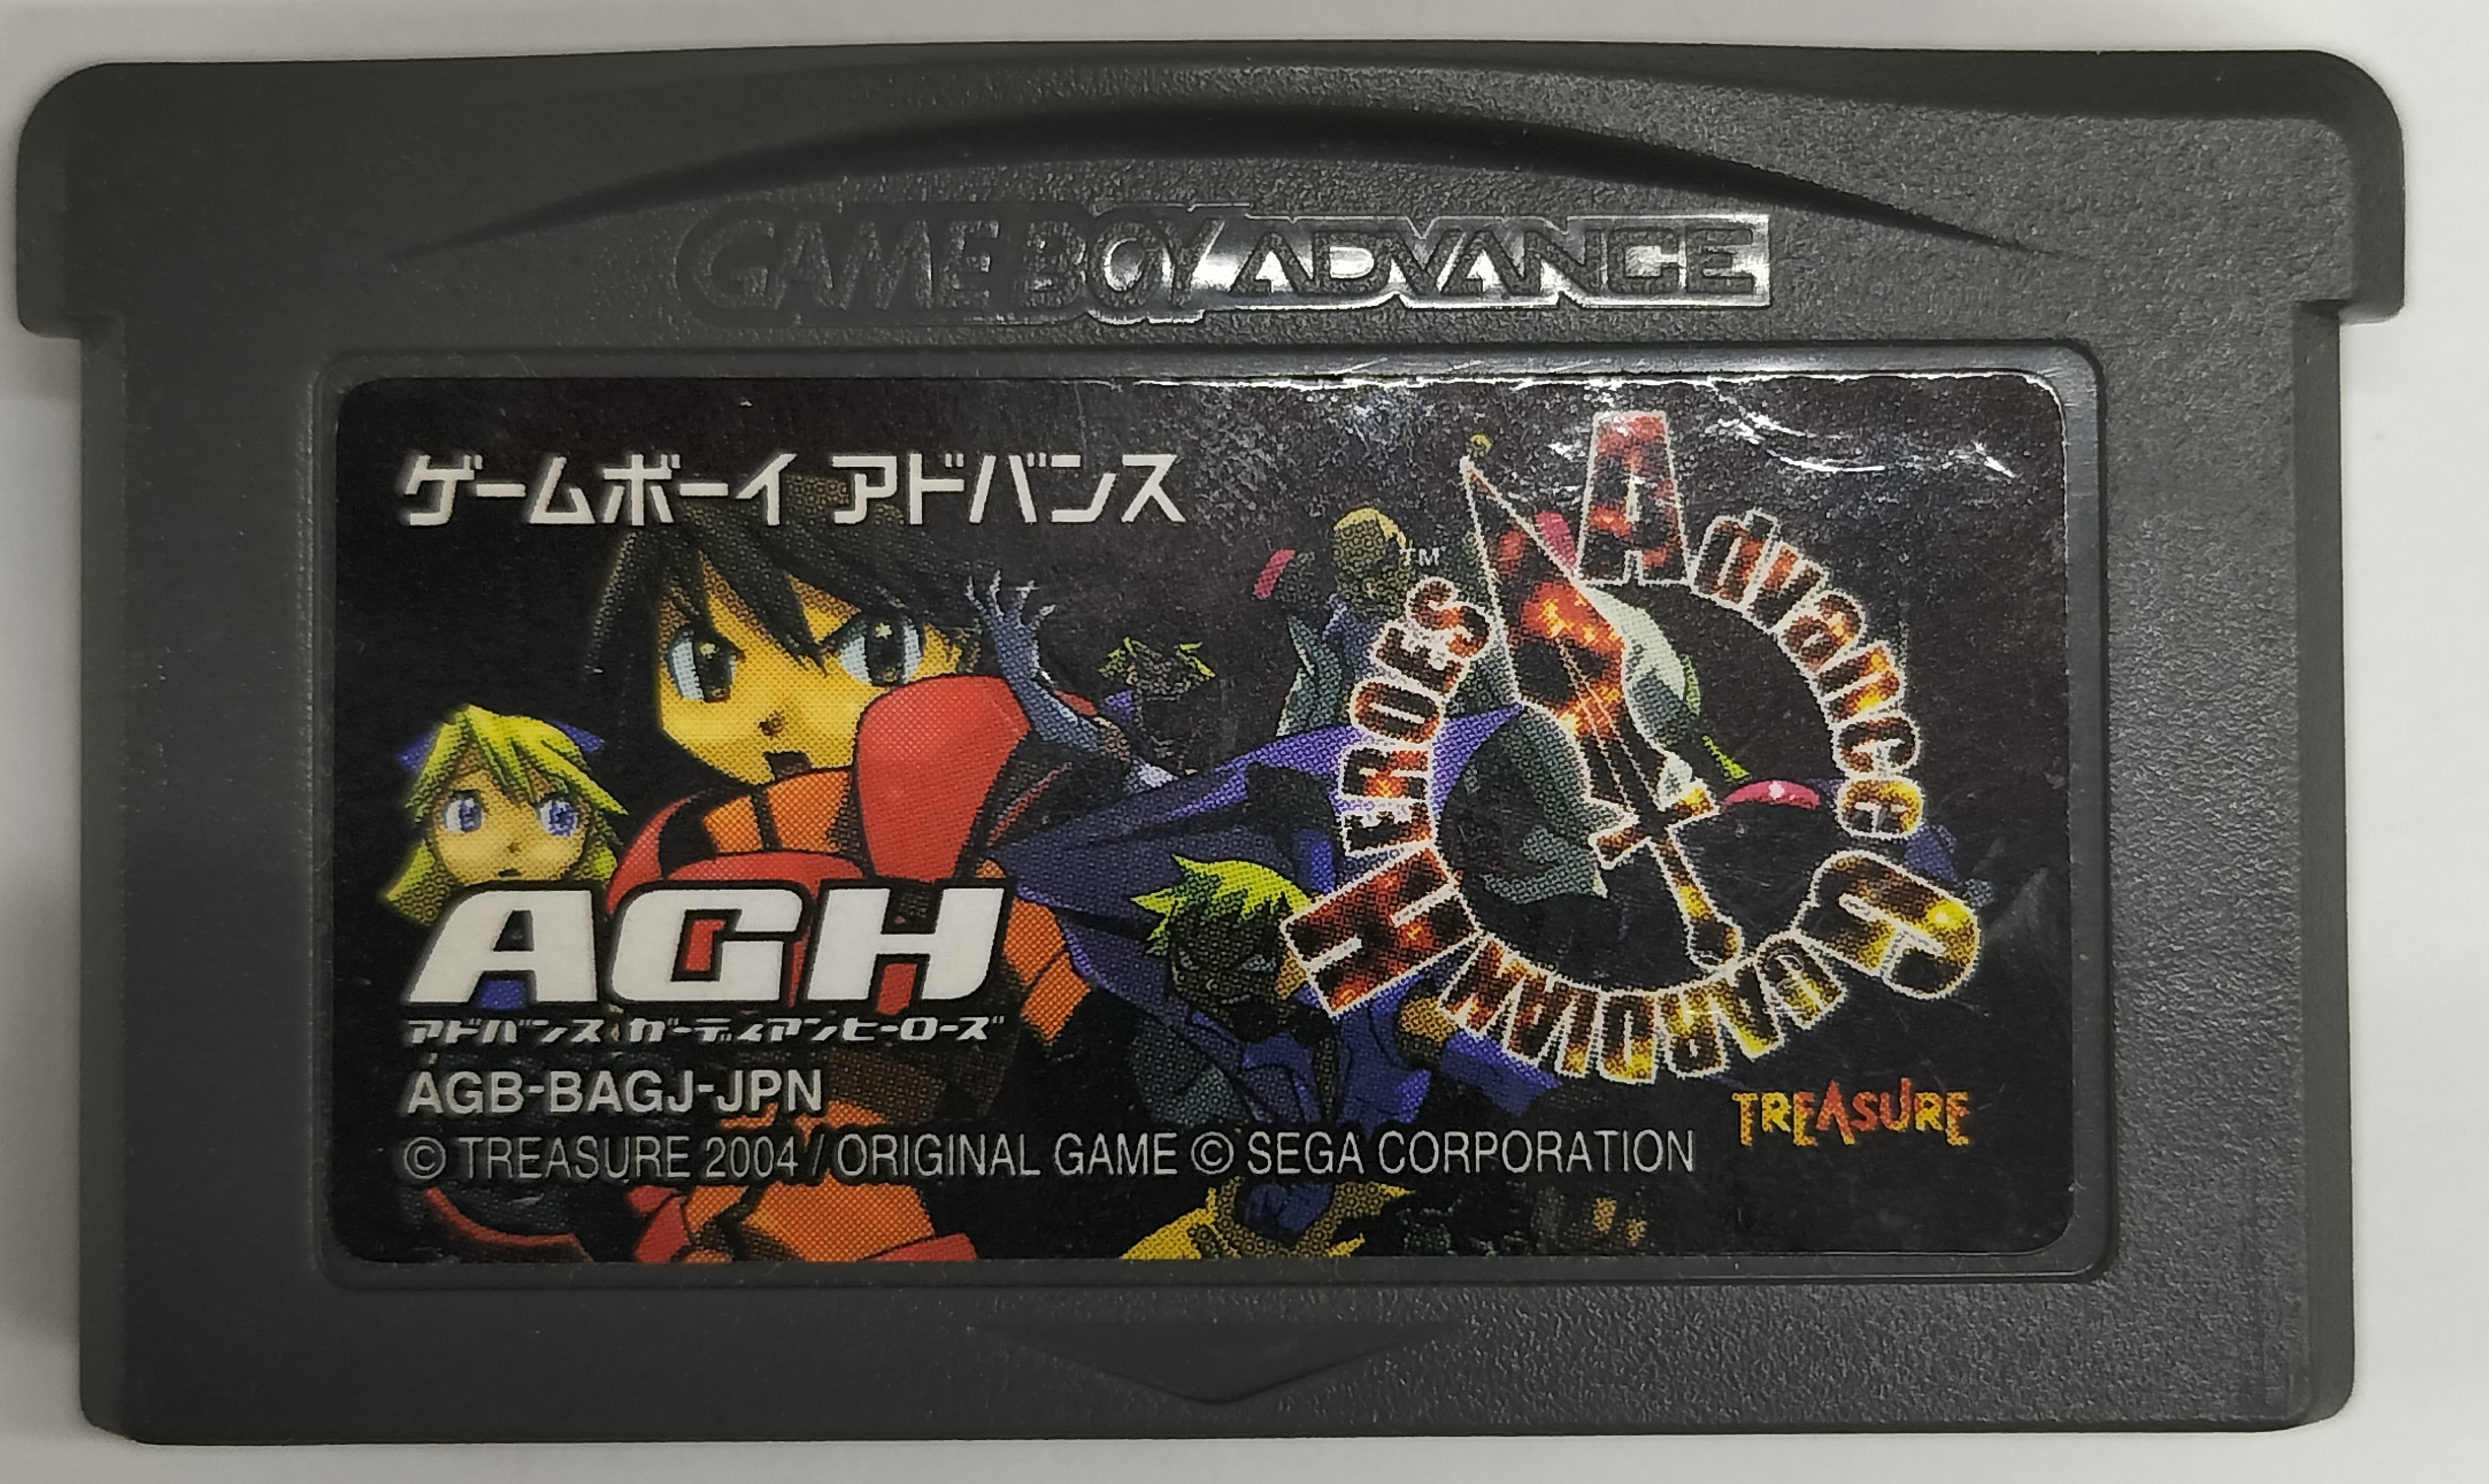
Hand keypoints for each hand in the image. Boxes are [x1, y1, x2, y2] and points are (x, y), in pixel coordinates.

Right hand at [968, 572, 1054, 687]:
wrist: (1018, 675)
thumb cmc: (1014, 661)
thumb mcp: (1007, 645)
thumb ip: (1007, 636)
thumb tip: (1002, 625)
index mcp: (995, 627)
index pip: (980, 606)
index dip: (972, 593)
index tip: (969, 581)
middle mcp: (1001, 625)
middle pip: (992, 601)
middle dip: (993, 586)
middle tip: (997, 573)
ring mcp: (1012, 629)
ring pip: (1014, 606)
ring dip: (1021, 595)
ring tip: (1029, 584)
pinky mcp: (1025, 635)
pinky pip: (1034, 621)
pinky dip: (1042, 613)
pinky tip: (1050, 607)